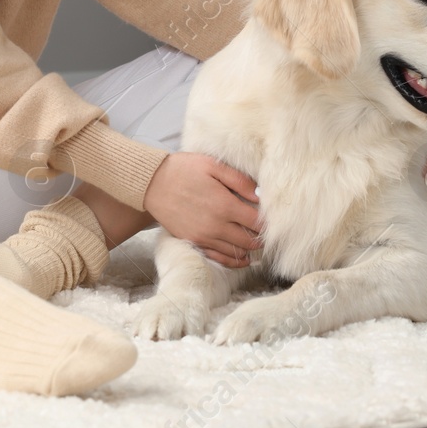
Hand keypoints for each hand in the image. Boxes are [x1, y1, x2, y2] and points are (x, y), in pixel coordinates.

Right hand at [144, 152, 261, 268]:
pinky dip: (233, 261)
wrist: (152, 182)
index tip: (274, 220)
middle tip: (267, 232)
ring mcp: (204, 236)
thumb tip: (261, 196)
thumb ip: (240, 181)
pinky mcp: (193, 241)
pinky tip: (242, 259)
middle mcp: (216, 226)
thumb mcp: (214, 166)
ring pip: (236, 252)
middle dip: (261, 238)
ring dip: (249, 249)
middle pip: (249, 241)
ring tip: (256, 242)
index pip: (257, 223)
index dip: (268, 223)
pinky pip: (218, 258)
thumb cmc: (184, 170)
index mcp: (225, 205)